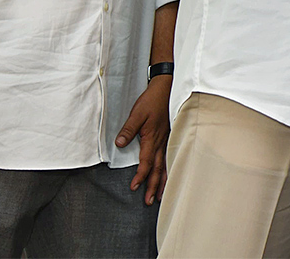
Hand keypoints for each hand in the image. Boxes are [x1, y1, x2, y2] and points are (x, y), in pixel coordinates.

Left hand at [116, 75, 171, 204]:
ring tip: (160, 195)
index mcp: (152, 138)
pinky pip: (170, 157)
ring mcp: (167, 139)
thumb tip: (119, 144)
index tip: (134, 186)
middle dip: (153, 186)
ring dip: (162, 181)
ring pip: (165, 165)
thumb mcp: (136, 114)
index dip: (141, 175)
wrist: (166, 88)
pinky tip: (169, 175)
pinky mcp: (170, 135)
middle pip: (158, 169)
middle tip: (150, 201)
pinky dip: (169, 169)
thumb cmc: (151, 100)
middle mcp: (161, 141)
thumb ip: (128, 130)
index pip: (146, 162)